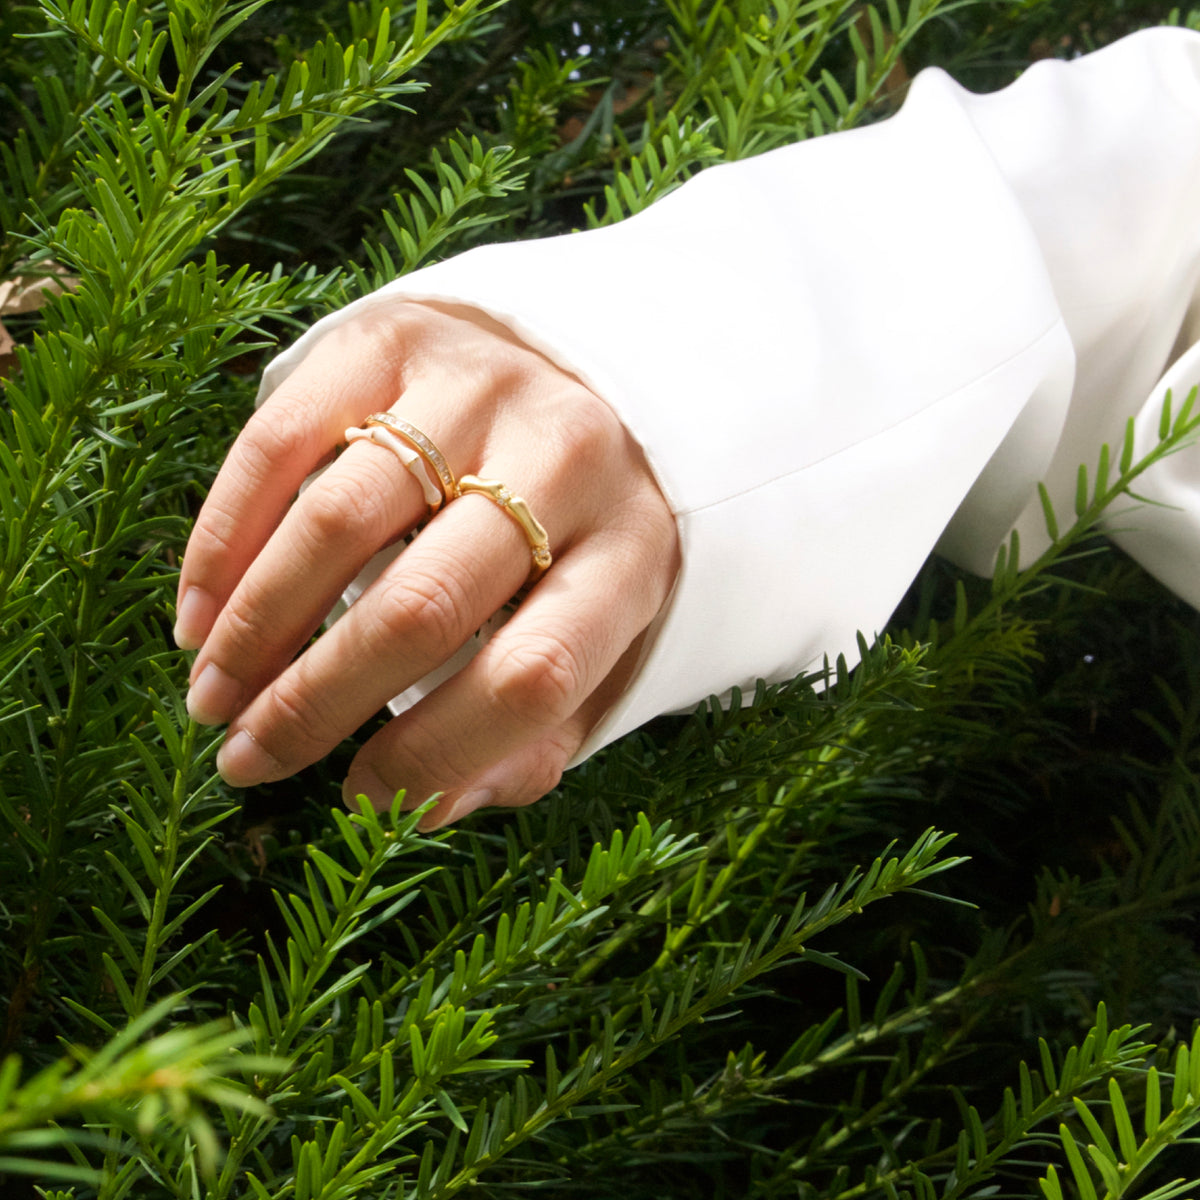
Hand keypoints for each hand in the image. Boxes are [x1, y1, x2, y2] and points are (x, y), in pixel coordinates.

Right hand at [175, 302, 679, 827]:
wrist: (580, 374)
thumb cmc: (579, 539)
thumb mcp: (599, 638)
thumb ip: (536, 732)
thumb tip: (427, 808)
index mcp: (631, 551)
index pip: (533, 675)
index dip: (436, 755)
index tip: (361, 798)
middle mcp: (566, 456)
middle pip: (422, 605)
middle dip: (316, 703)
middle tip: (249, 760)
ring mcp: (477, 384)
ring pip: (337, 523)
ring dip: (256, 628)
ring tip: (212, 698)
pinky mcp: (395, 337)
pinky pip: (280, 444)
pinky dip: (226, 540)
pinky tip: (202, 611)